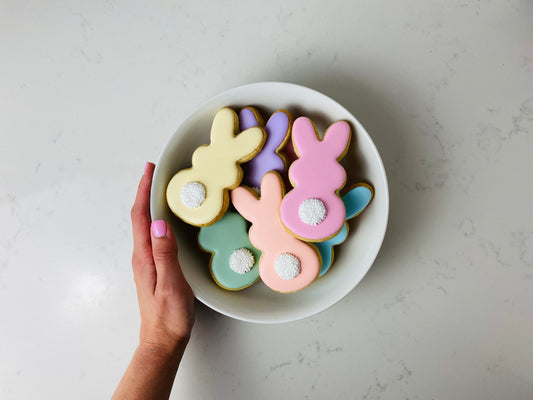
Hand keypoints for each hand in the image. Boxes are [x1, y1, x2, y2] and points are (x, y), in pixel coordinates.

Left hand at [130, 162, 194, 354]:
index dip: (143, 191)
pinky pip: (152, 236)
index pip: (140, 217)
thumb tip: (159, 223)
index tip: (148, 170)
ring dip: (149, 204)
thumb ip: (165, 254)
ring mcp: (146, 263)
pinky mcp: (154, 268)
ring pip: (145, 226)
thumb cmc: (169, 317)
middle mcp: (142, 257)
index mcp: (144, 257)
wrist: (163, 341)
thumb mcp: (171, 285)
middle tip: (153, 173)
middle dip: (144, 192)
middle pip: (139, 217)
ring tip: (158, 189)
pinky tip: (165, 220)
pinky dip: (156, 220)